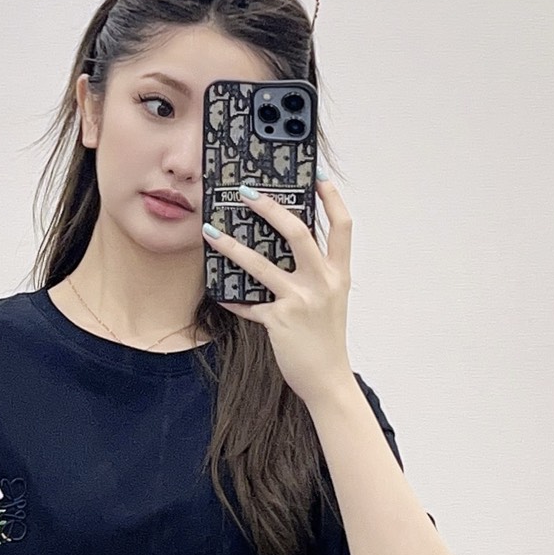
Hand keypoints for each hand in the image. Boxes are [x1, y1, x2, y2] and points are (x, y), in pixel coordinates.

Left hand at [204, 174, 354, 405]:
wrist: (327, 379)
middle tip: (246, 192)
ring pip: (261, 264)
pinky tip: (219, 293)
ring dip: (232, 246)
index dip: (332, 198)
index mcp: (338, 274)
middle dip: (270, 208)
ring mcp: (300, 300)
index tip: (317, 175)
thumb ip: (314, 274)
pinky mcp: (279, 320)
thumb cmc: (326, 339)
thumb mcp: (329, 300)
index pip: (342, 226)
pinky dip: (232, 299)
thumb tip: (282, 250)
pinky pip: (248, 305)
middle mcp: (322, 282)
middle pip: (298, 233)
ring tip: (210, 231)